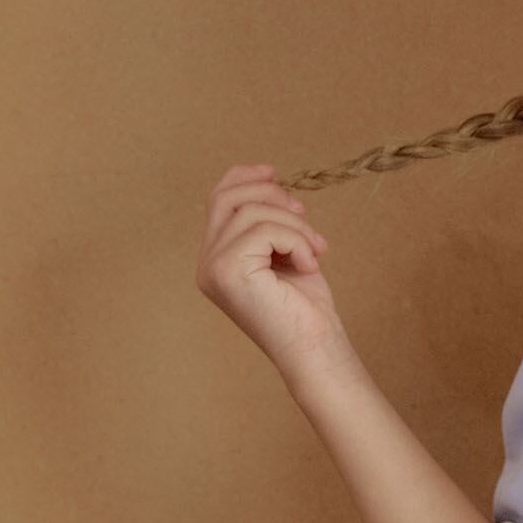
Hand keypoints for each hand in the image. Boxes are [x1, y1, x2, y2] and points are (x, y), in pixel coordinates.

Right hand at [196, 163, 347, 372]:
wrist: (314, 348)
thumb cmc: (305, 307)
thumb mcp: (286, 252)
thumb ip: (268, 222)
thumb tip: (268, 178)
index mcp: (216, 258)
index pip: (218, 199)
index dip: (244, 178)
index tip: (275, 173)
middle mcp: (206, 262)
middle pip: (227, 196)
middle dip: (271, 194)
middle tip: (304, 216)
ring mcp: (213, 267)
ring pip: (252, 211)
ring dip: (295, 225)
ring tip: (315, 250)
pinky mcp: (227, 270)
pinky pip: (265, 229)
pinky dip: (296, 241)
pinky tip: (309, 265)